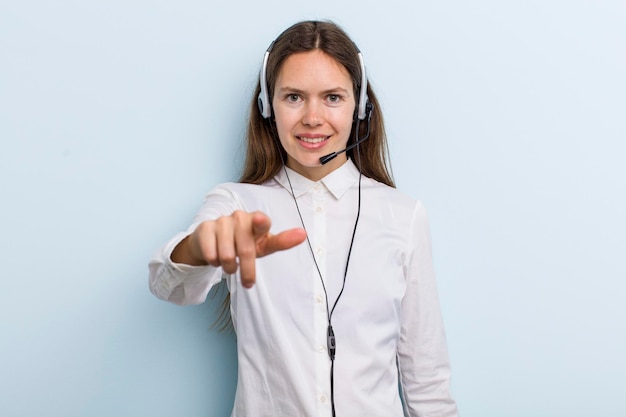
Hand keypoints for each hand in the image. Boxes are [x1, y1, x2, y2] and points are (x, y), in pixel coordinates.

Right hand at [173, 211, 305, 287]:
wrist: (212, 242)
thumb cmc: (244, 244)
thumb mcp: (264, 245)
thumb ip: (282, 241)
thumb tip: (304, 233)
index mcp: (256, 219)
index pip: (261, 221)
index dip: (260, 222)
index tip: (259, 220)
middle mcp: (239, 217)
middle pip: (245, 250)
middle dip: (247, 271)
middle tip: (248, 282)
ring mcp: (221, 221)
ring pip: (227, 256)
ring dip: (229, 267)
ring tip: (229, 264)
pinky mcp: (205, 228)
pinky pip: (211, 255)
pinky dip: (214, 263)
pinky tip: (215, 258)